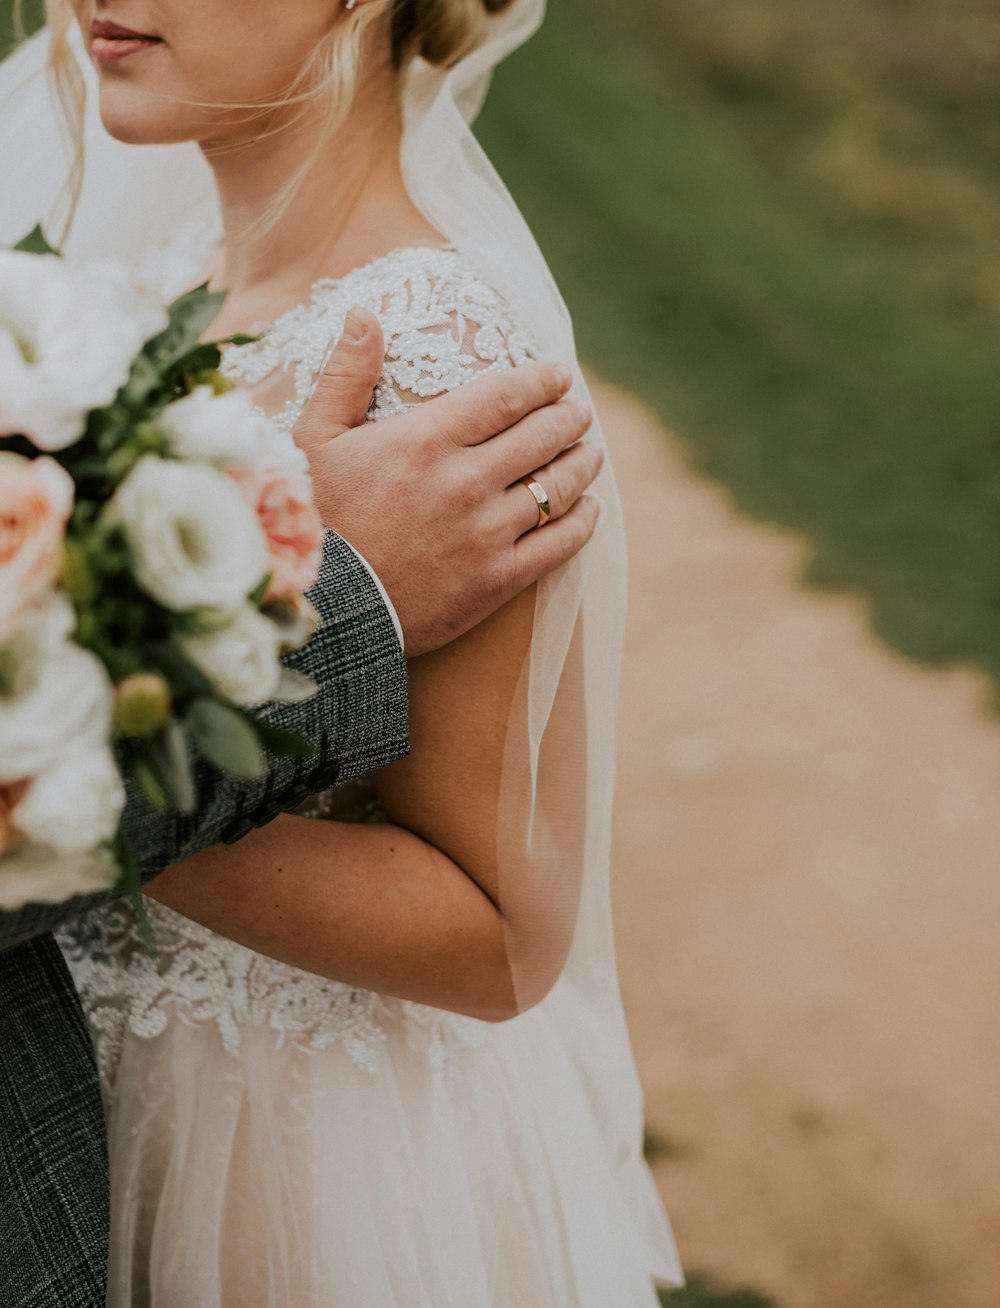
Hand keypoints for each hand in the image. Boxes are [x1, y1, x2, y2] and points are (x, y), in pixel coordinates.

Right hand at [292, 308, 602, 656]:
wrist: (324, 610)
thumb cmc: (316, 520)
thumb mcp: (312, 440)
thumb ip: (344, 375)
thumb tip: (363, 315)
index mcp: (425, 440)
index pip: (506, 395)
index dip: (542, 380)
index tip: (559, 375)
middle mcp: (464, 481)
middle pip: (541, 436)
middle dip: (568, 417)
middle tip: (578, 412)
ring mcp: (486, 533)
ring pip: (558, 487)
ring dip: (583, 463)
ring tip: (591, 452)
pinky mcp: (497, 580)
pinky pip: (558, 544)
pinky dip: (582, 521)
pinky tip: (590, 509)